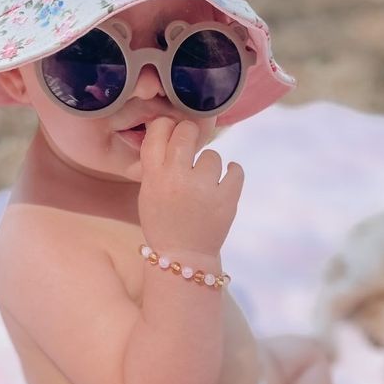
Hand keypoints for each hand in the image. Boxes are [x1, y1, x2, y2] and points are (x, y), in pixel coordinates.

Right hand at [138, 118, 243, 255]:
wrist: (183, 256)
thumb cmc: (164, 223)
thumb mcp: (148, 193)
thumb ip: (156, 165)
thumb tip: (168, 132)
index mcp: (154, 176)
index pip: (158, 131)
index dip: (166, 126)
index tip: (172, 132)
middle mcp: (178, 177)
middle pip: (186, 132)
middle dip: (189, 136)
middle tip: (191, 148)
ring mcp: (204, 188)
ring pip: (212, 155)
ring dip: (209, 165)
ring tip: (206, 182)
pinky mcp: (227, 199)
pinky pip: (236, 170)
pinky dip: (232, 172)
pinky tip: (226, 177)